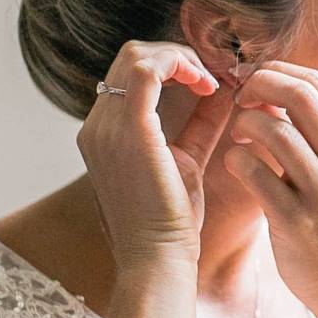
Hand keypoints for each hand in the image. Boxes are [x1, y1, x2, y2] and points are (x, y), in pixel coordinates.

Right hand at [77, 40, 234, 270]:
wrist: (158, 261)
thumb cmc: (171, 226)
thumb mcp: (186, 163)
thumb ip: (198, 125)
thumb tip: (221, 92)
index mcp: (102, 136)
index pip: (128, 76)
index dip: (170, 66)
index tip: (207, 80)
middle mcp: (96, 127)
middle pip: (129, 58)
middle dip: (176, 56)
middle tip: (214, 74)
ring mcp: (106, 127)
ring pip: (137, 56)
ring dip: (181, 58)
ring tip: (212, 79)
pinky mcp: (129, 131)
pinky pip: (148, 70)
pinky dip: (181, 66)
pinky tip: (208, 85)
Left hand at [224, 60, 317, 306]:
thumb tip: (282, 87)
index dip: (279, 72)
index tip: (258, 81)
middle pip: (299, 95)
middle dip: (260, 85)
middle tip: (241, 97)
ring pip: (274, 130)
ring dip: (245, 123)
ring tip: (238, 135)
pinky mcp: (295, 220)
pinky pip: (254, 172)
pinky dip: (236, 159)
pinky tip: (234, 163)